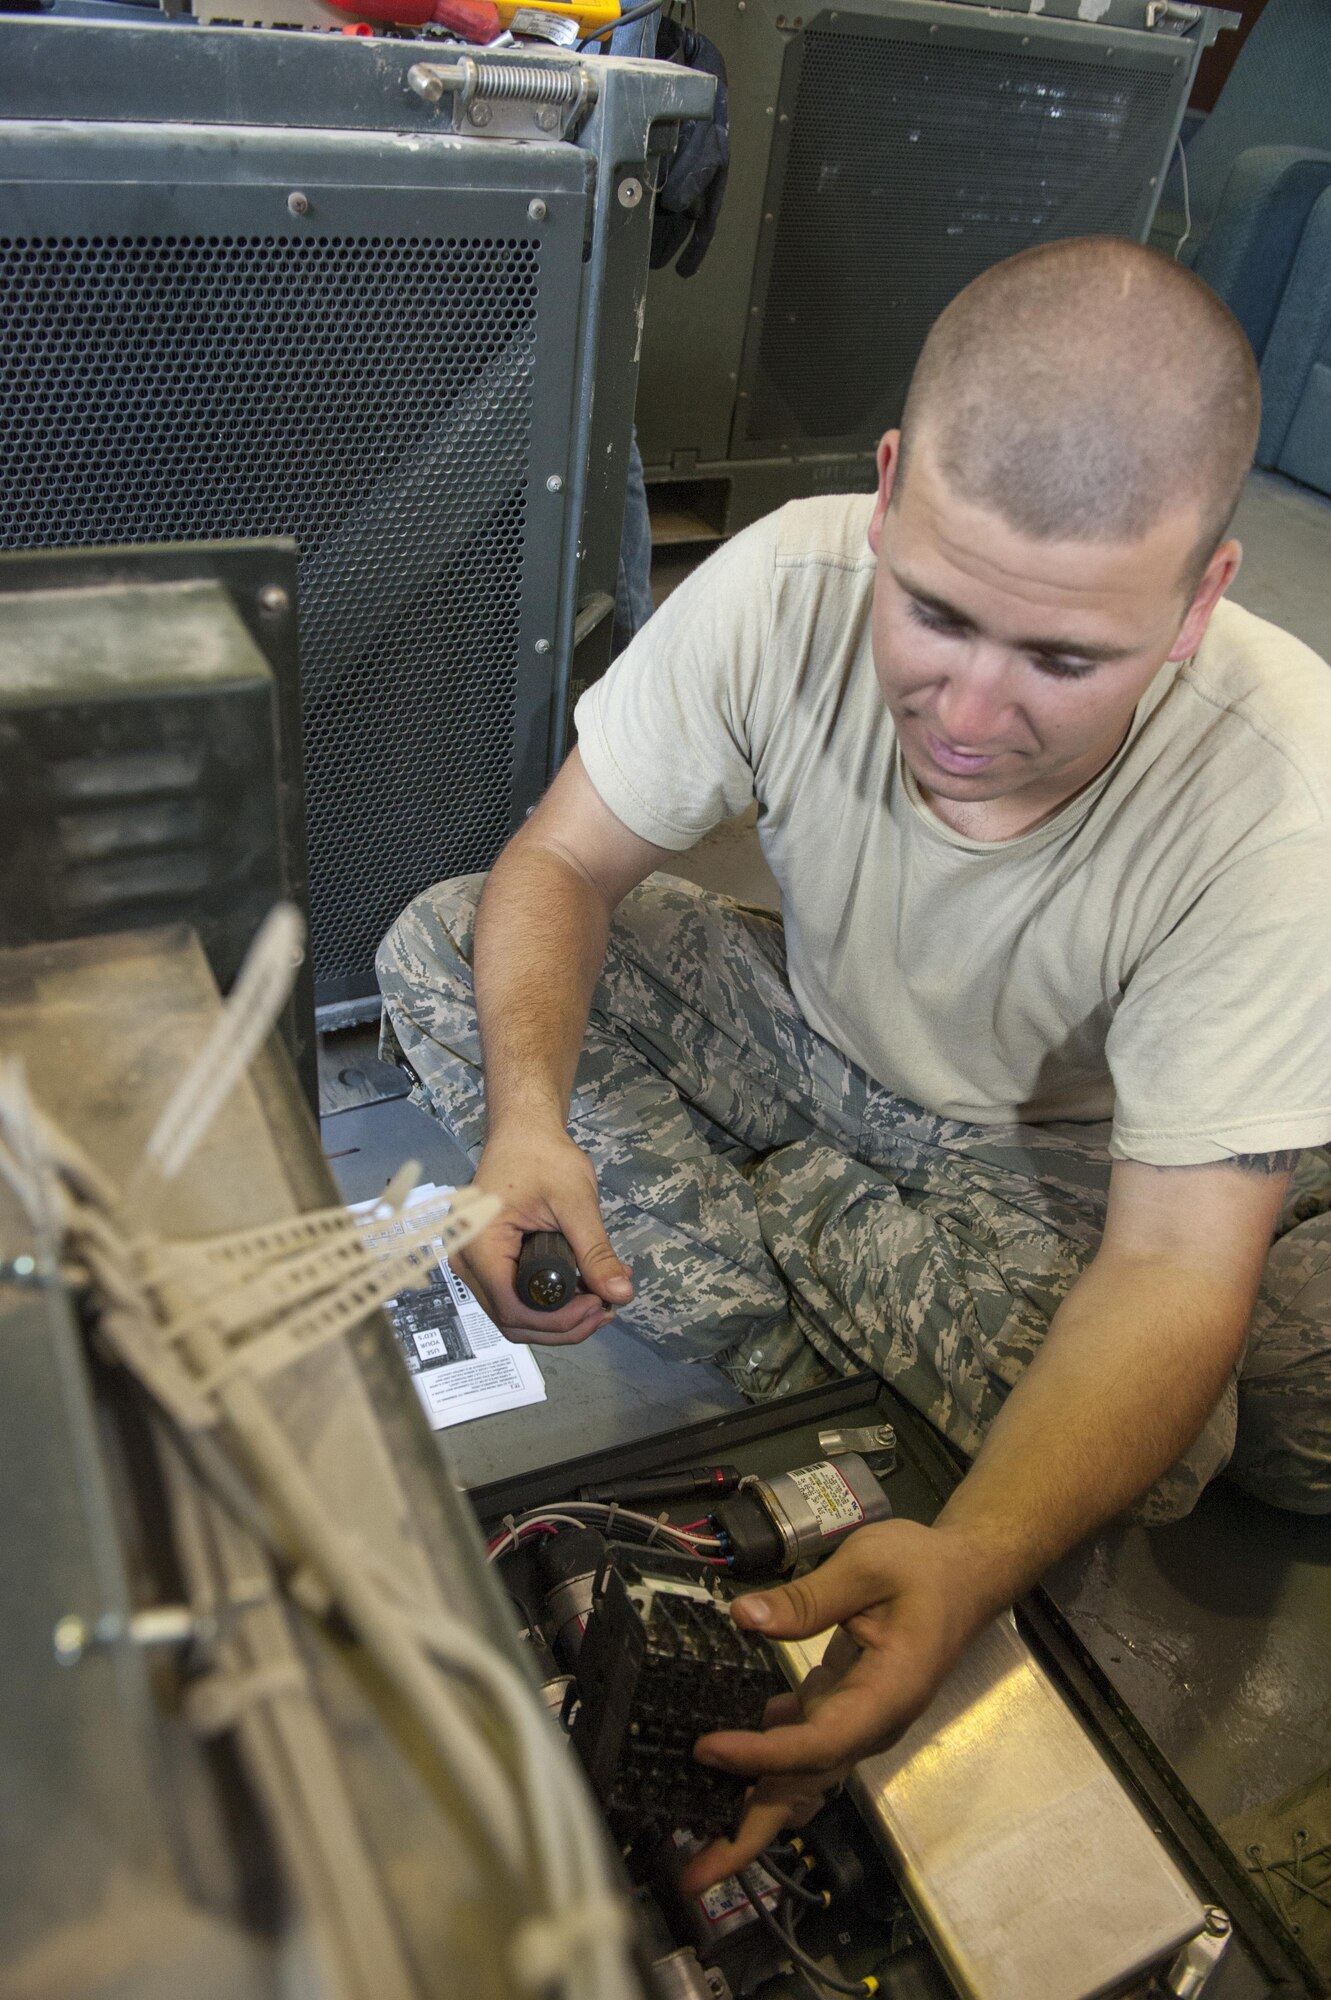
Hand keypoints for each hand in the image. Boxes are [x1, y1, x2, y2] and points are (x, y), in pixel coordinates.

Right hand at [458, 1123, 633, 1344]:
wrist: (523, 1132)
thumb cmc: (542, 1156)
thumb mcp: (576, 1202)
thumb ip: (595, 1252)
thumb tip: (621, 1294)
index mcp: (480, 1244)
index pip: (513, 1309)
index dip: (559, 1320)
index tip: (598, 1305)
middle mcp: (467, 1260)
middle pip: (512, 1320)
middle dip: (563, 1325)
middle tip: (606, 1308)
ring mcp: (473, 1263)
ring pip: (513, 1315)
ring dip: (558, 1319)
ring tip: (600, 1302)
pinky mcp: (486, 1262)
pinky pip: (513, 1296)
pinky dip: (547, 1304)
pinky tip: (582, 1292)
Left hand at [678, 1519, 995, 1894]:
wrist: (966, 1576)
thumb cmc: (926, 1569)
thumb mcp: (869, 1564)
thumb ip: (807, 1598)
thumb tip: (744, 1617)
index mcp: (886, 1695)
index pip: (818, 1742)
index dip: (763, 1755)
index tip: (708, 1750)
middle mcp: (871, 1723)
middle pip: (805, 1786)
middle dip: (748, 1834)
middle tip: (692, 1877)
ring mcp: (857, 1720)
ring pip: (798, 1776)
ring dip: (749, 1808)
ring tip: (696, 1842)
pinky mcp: (843, 1707)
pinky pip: (798, 1745)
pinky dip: (759, 1760)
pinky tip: (719, 1759)